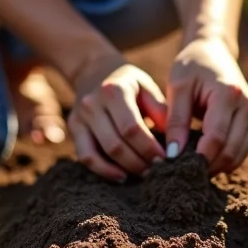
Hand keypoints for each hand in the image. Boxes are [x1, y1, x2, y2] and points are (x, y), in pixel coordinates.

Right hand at [66, 51, 168, 181]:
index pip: (132, 128)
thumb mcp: (147, 87)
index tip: (166, 158)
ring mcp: (80, 117)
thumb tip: (173, 140)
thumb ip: (160, 111)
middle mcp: (93, 103)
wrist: (94, 71)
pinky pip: (85, 156)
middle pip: (115, 144)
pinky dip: (103, 171)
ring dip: (124, 169)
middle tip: (157, 170)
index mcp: (114, 90)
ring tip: (143, 174)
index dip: (149, 148)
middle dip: (139, 162)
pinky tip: (121, 176)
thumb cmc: (129, 83)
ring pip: (99, 153)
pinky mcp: (74, 128)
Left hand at [165, 38, 247, 174]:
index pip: (216, 137)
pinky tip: (204, 157)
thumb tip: (173, 154)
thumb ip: (176, 120)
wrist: (214, 52)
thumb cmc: (192, 66)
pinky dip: (224, 160)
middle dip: (206, 166)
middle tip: (180, 172)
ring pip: (238, 156)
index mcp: (229, 93)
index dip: (197, 158)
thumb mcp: (178, 87)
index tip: (174, 167)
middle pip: (230, 151)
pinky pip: (242, 151)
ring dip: (215, 166)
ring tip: (190, 166)